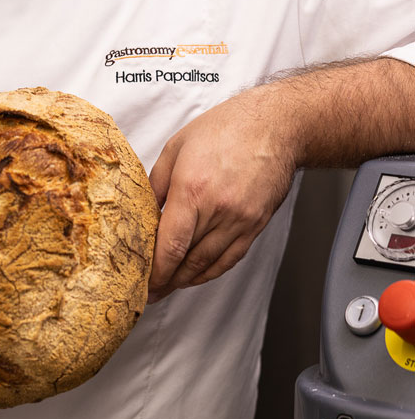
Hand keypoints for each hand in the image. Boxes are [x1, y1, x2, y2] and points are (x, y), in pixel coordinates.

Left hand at [148, 87, 297, 299]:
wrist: (275, 126)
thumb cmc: (224, 129)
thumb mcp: (176, 148)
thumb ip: (156, 184)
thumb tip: (142, 213)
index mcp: (192, 190)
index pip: (171, 245)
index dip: (156, 270)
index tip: (143, 282)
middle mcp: (218, 209)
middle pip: (188, 259)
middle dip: (166, 280)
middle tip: (149, 292)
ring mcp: (240, 220)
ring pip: (209, 263)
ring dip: (186, 280)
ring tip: (168, 287)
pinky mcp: (256, 224)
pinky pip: (231, 258)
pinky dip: (211, 271)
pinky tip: (196, 275)